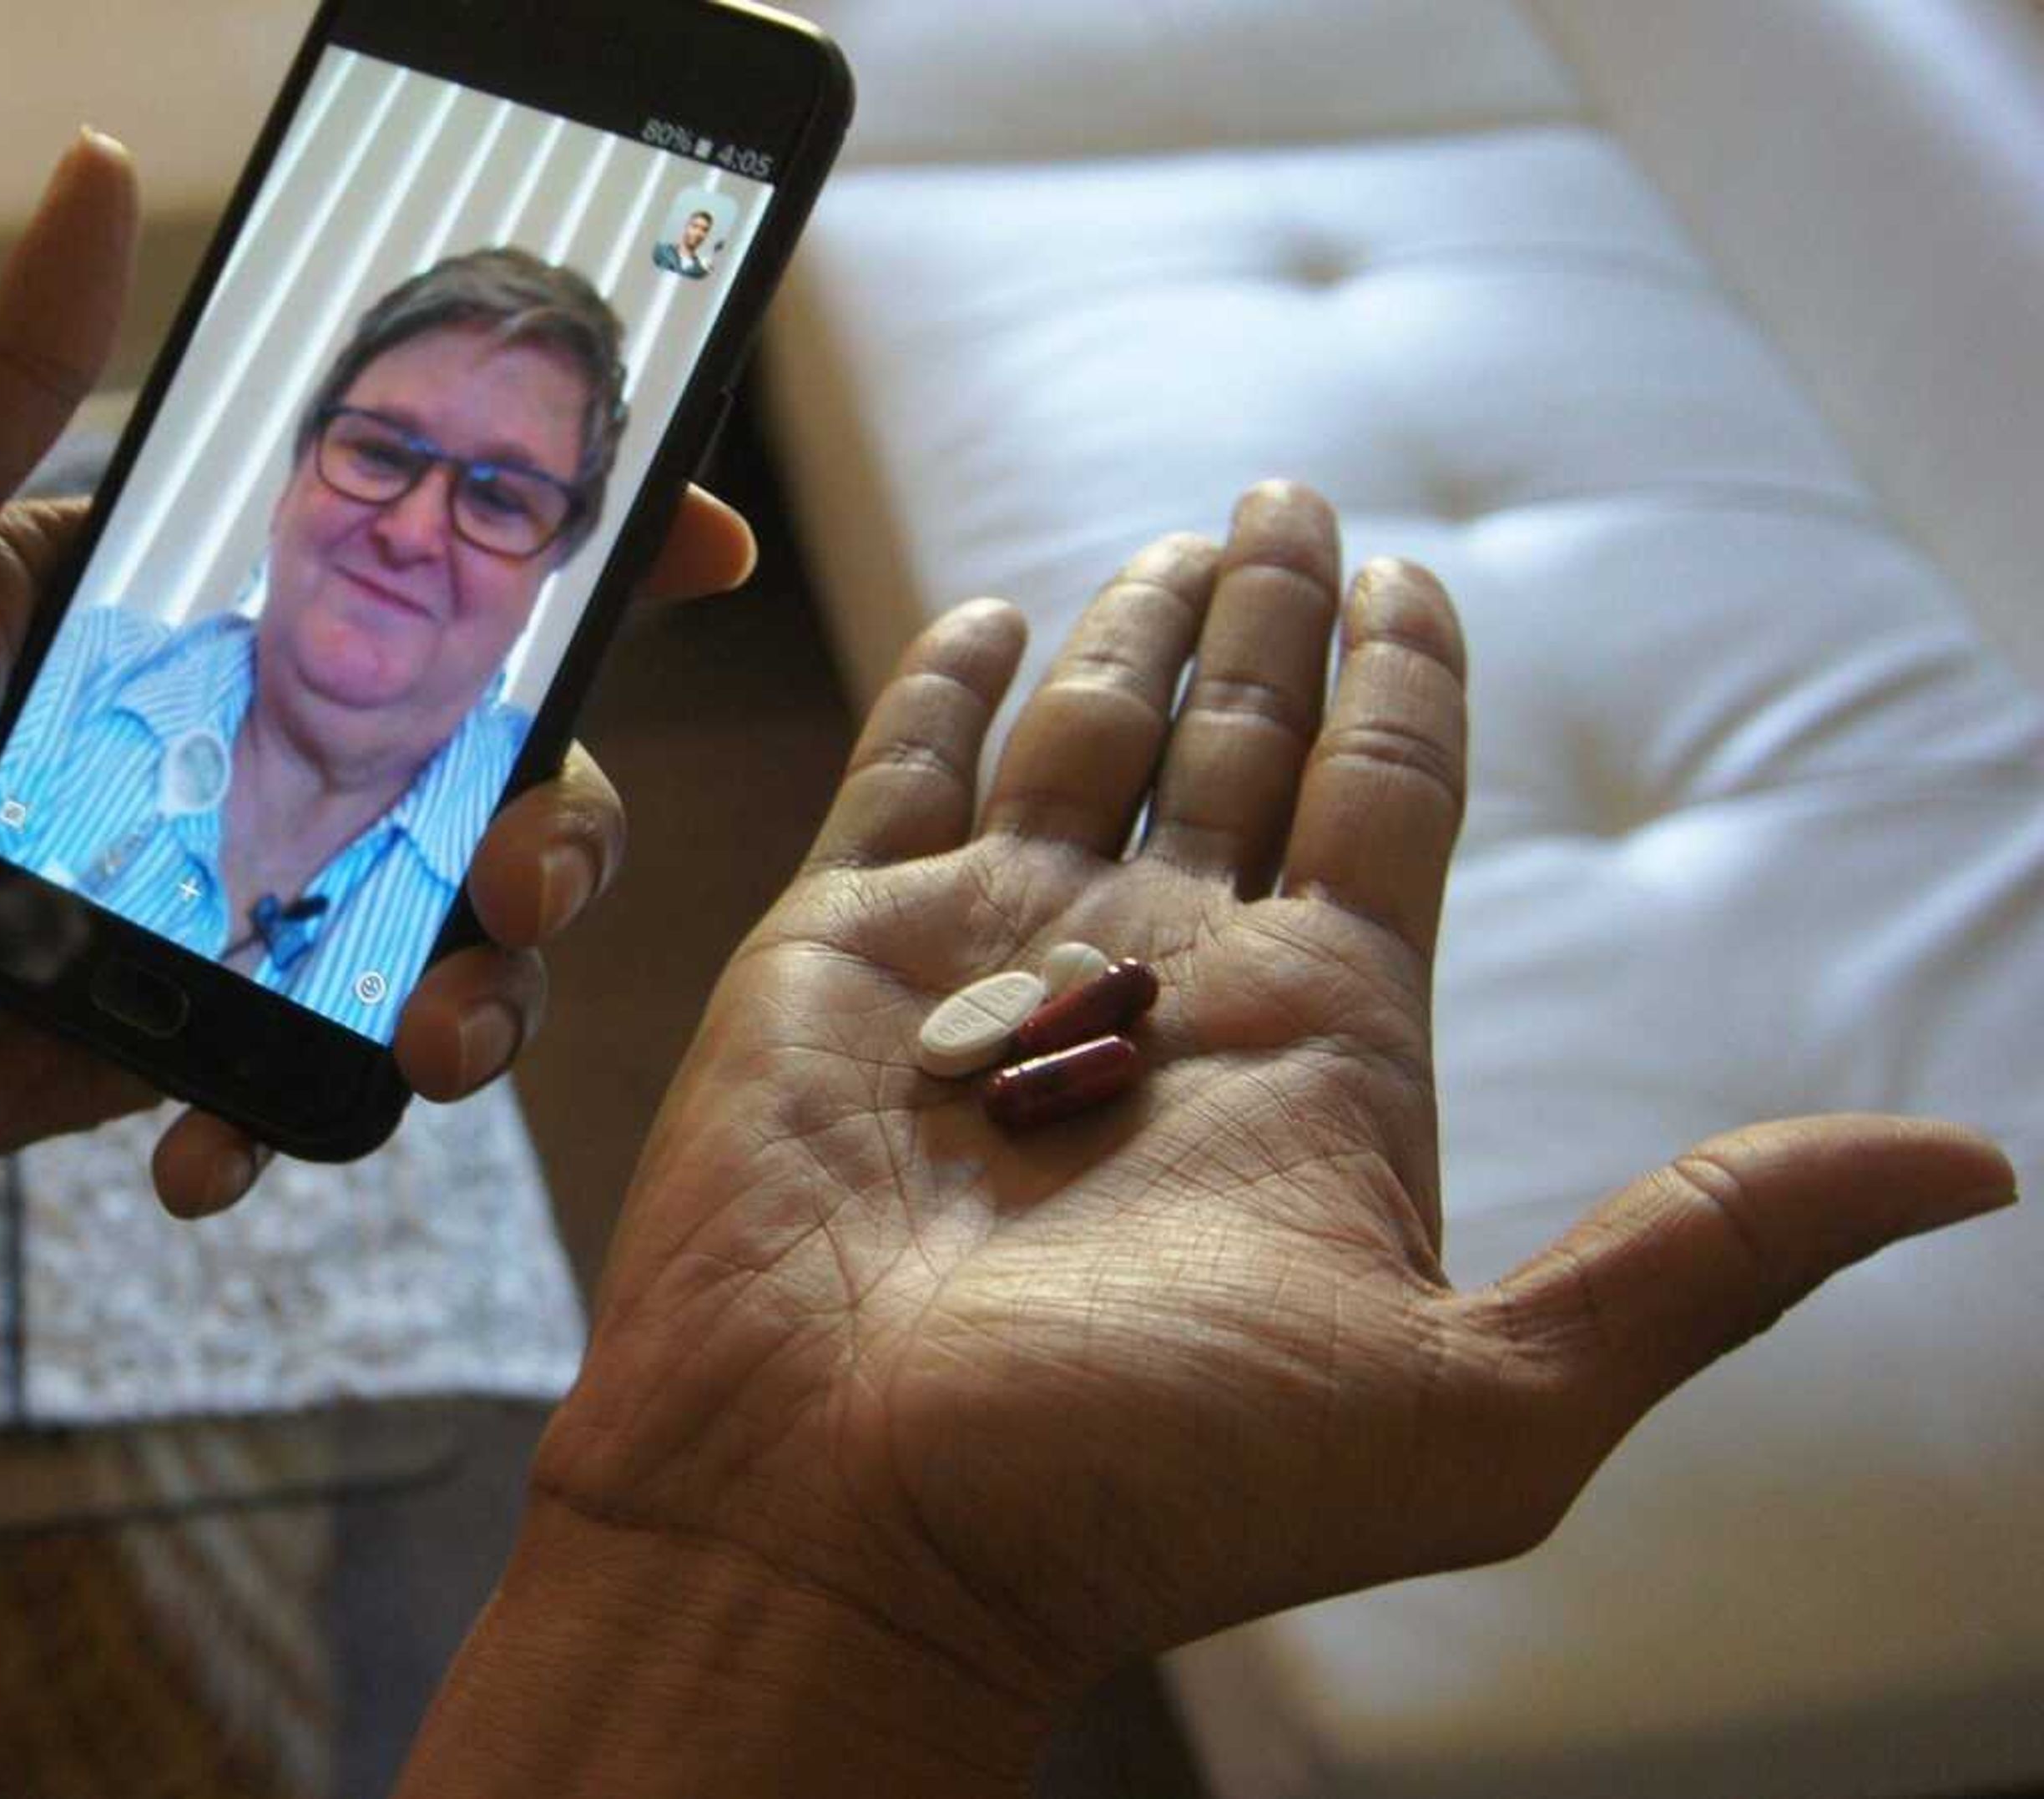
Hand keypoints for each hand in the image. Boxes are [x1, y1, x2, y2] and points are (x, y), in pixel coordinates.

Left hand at [0, 134, 754, 1214]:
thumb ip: (3, 382)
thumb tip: (98, 164)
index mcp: (211, 613)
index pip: (433, 557)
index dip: (589, 549)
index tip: (695, 544)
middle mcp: (263, 751)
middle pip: (502, 767)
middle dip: (566, 821)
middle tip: (518, 870)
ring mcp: (249, 904)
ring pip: (454, 936)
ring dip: (482, 993)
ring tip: (427, 1049)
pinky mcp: (210, 1035)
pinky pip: (321, 1078)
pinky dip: (295, 1122)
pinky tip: (199, 1156)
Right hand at [532, 484, 2016, 1717]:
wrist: (853, 1523)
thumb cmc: (1146, 1486)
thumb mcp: (1485, 1403)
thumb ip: (1705, 1258)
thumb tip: (1973, 1169)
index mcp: (1319, 1042)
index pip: (1383, 799)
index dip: (1408, 678)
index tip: (1416, 571)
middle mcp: (1164, 976)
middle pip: (1243, 738)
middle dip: (1272, 614)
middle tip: (1289, 489)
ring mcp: (996, 952)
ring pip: (1087, 735)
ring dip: (1135, 627)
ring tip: (1179, 535)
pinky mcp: (842, 947)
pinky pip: (906, 772)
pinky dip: (948, 686)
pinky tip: (994, 616)